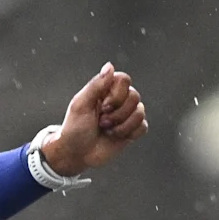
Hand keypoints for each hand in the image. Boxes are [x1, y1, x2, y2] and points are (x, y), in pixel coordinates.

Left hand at [30, 66, 148, 179]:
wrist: (76, 153)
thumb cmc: (74, 128)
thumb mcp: (81, 104)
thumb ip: (96, 85)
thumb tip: (110, 66)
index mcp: (106, 89)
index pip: (124, 80)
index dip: (116, 94)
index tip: (102, 106)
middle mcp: (119, 99)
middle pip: (135, 96)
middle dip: (117, 113)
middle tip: (101, 122)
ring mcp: (126, 115)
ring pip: (140, 112)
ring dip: (121, 125)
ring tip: (106, 130)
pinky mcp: (132, 130)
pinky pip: (143, 127)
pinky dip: (129, 133)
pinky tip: (116, 136)